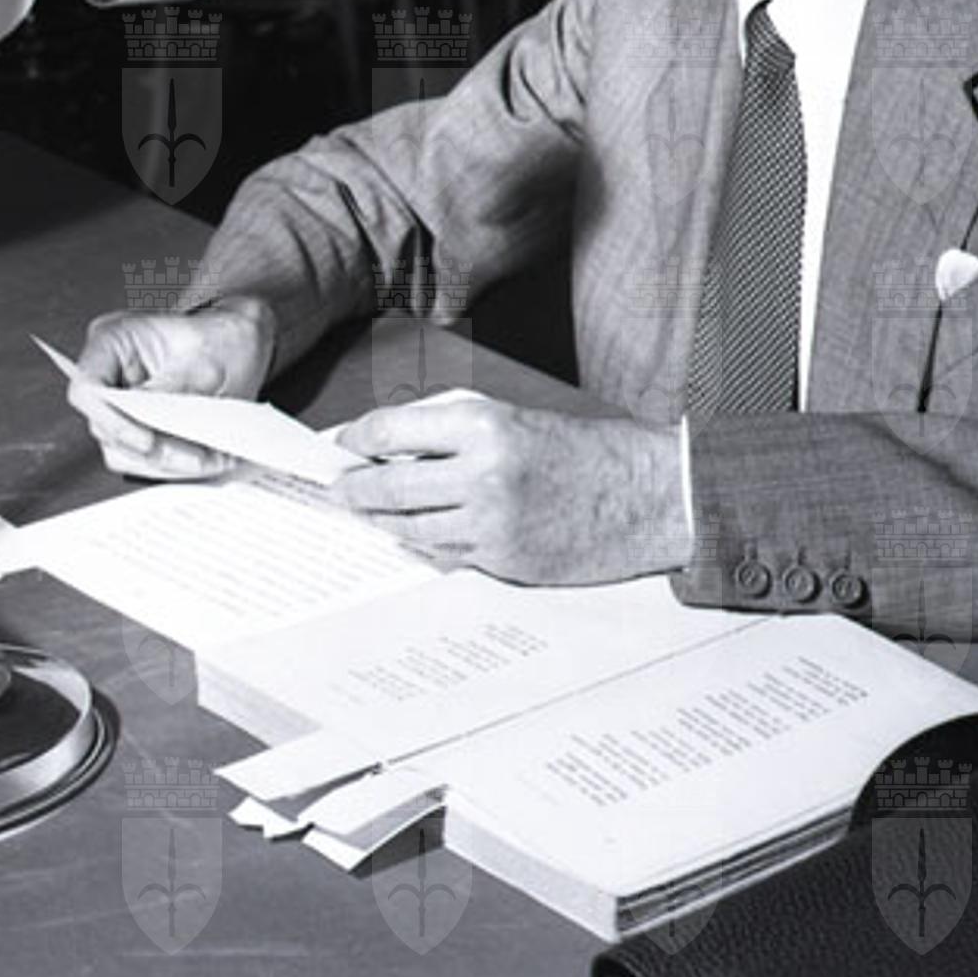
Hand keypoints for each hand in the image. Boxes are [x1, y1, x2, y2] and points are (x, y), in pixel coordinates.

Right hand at [70, 300, 275, 480]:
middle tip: (196, 457)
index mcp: (114, 340)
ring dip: (165, 463)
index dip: (112, 420)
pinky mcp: (134, 427)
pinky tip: (203, 457)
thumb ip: (172, 393)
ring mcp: (118, 403)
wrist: (241, 346)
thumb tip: (151, 427)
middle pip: (105, 427)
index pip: (88, 388)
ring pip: (122, 451)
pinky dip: (172, 464)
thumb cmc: (223, 338)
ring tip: (208, 458)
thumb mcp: (205, 362)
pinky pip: (141, 458)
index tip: (149, 441)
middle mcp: (107, 372)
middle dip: (152, 449)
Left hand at [331, 397, 691, 584]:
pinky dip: (419, 543)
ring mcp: (489, 523)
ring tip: (365, 513)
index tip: (342, 446)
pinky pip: (441, 554)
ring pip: (409, 526)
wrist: (641, 495)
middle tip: (336, 489)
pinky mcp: (501, 561)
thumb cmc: (581, 450)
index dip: (357, 440)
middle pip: (388, 486)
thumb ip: (452, 428)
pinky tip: (409, 534)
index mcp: (483, 423)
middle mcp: (480, 472)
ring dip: (380, 520)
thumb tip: (390, 445)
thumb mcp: (513, 416)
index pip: (391, 431)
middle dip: (352, 489)